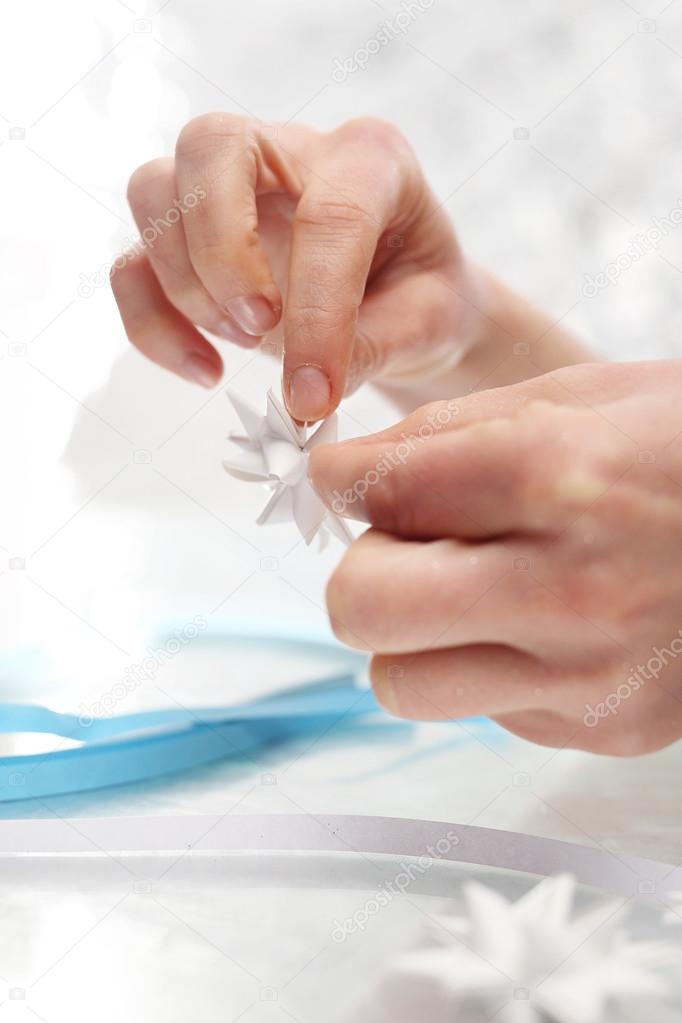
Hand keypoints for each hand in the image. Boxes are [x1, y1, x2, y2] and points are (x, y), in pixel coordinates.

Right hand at [111, 114, 484, 419]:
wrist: (404, 301)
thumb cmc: (421, 299)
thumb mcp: (429, 324)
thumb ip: (374, 349)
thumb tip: (303, 393)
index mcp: (370, 159)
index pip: (330, 216)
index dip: (317, 312)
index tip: (312, 395)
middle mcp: (289, 150)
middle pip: (211, 146)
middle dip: (221, 248)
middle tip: (259, 329)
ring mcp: (228, 188)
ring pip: (153, 192)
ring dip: (186, 285)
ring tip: (248, 344)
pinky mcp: (188, 238)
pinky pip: (132, 266)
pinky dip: (151, 324)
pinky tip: (206, 370)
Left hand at [310, 360, 681, 754]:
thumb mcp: (583, 395)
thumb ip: (448, 432)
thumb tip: (346, 475)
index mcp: (559, 477)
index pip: (380, 492)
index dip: (340, 480)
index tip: (346, 480)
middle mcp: (570, 588)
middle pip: (362, 608)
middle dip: (360, 570)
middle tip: (401, 544)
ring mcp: (589, 676)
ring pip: (401, 683)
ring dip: (412, 633)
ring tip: (470, 588)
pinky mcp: (603, 729)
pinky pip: (479, 706)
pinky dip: (483, 662)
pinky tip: (541, 620)